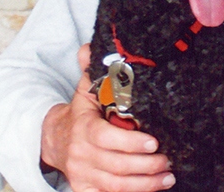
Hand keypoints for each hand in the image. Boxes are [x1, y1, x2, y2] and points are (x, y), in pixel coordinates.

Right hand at [40, 45, 175, 191]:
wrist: (54, 142)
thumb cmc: (80, 115)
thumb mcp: (84, 92)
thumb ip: (91, 70)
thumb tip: (90, 47)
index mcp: (84, 129)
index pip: (106, 139)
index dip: (131, 143)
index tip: (154, 141)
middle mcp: (81, 155)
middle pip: (118, 166)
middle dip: (147, 165)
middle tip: (169, 160)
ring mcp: (82, 175)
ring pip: (117, 186)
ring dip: (146, 184)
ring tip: (167, 177)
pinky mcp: (85, 190)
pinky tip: (153, 189)